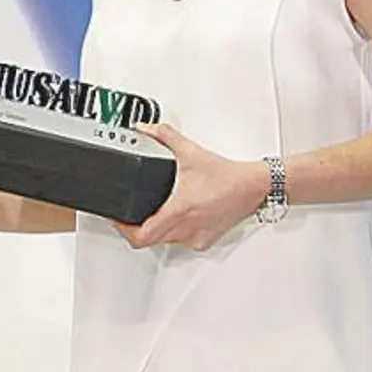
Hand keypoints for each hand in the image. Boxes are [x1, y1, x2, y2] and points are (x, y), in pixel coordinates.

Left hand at [114, 124, 267, 251]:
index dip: (123, 229)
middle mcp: (185, 229)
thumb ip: (165, 136)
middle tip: (127, 217)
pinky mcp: (205, 239)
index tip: (117, 219)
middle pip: (148, 241)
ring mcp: (195, 237)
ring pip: (165, 242)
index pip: (140, 235)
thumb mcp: (191, 152)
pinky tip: (178, 217)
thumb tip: (147, 129)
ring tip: (153, 213)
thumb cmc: (228, 176)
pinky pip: (182, 242)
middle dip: (134, 229)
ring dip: (156, 230)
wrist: (253, 187)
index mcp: (178, 211)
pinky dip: (175, 232)